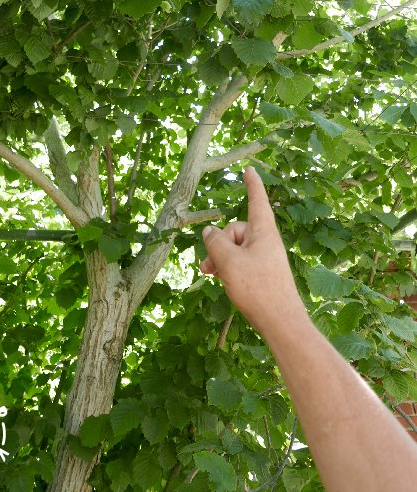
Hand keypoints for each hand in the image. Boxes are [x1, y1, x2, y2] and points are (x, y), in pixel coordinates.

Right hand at [200, 166, 306, 338]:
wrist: (281, 322)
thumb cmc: (257, 288)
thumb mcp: (228, 262)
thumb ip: (215, 242)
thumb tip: (210, 232)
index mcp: (263, 231)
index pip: (256, 200)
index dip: (252, 185)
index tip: (250, 169)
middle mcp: (266, 241)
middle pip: (236, 229)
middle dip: (219, 244)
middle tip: (210, 267)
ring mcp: (265, 257)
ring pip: (235, 248)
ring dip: (221, 258)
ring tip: (212, 276)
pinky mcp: (264, 272)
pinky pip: (242, 261)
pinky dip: (230, 267)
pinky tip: (223, 282)